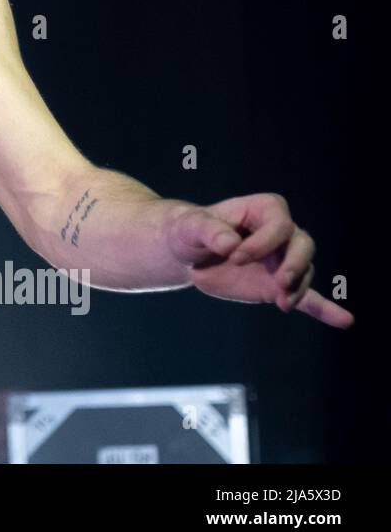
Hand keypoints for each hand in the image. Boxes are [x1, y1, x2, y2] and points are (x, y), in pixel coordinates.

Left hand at [164, 192, 352, 328]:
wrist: (187, 251)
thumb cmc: (189, 230)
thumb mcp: (190, 226)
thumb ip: (208, 230)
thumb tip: (230, 243)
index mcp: (263, 210)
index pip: (279, 225)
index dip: (262, 243)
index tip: (235, 257)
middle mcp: (280, 234)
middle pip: (303, 245)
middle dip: (294, 264)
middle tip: (279, 283)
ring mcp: (281, 260)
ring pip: (304, 271)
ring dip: (297, 287)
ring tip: (282, 303)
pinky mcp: (276, 285)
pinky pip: (307, 297)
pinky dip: (324, 309)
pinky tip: (345, 321)